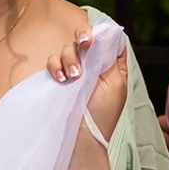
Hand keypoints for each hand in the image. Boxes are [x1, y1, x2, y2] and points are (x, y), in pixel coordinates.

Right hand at [46, 29, 128, 144]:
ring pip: (68, 48)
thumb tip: (110, 34)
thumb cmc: (103, 114)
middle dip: (82, 38)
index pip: (105, 38)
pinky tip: (61, 78)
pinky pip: (52, 62)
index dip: (99, 33)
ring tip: (73, 77)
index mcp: (109, 64)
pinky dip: (55, 65)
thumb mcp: (116, 83)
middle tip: (84, 44)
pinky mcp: (58, 78)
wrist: (82, 136)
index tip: (95, 38)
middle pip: (84, 37)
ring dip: (69, 57)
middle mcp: (91, 65)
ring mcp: (73, 70)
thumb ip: (112, 58)